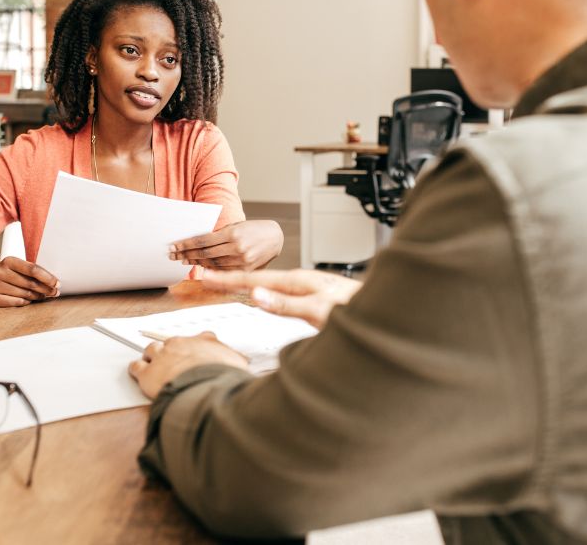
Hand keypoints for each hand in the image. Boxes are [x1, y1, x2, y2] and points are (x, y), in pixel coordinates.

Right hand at [0, 257, 59, 306]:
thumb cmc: (10, 272)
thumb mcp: (19, 266)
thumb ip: (34, 271)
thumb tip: (54, 283)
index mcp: (8, 261)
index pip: (33, 269)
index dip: (48, 278)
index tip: (58, 283)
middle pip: (30, 283)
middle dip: (46, 289)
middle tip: (55, 292)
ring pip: (25, 294)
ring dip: (38, 296)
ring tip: (43, 295)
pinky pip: (17, 302)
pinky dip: (27, 302)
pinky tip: (31, 300)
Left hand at [128, 332, 249, 397]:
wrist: (204, 387)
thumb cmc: (222, 377)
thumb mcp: (238, 366)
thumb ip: (238, 363)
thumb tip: (245, 366)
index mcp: (205, 341)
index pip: (201, 338)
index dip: (198, 347)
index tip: (197, 352)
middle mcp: (181, 343)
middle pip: (172, 342)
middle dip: (172, 350)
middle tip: (173, 360)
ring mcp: (163, 356)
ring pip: (151, 349)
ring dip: (152, 356)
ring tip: (153, 363)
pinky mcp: (148, 372)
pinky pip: (137, 366)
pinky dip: (137, 369)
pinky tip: (138, 372)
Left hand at [169, 220, 283, 270]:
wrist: (275, 238)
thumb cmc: (254, 229)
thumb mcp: (236, 226)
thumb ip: (219, 235)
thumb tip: (197, 243)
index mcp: (233, 233)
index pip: (203, 240)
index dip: (186, 244)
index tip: (174, 246)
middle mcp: (237, 247)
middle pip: (205, 253)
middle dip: (187, 254)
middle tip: (173, 255)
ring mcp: (242, 260)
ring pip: (213, 264)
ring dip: (197, 262)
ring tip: (184, 260)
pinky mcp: (246, 270)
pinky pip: (224, 271)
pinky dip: (211, 270)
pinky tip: (202, 267)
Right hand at [202, 269, 361, 328]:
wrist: (381, 309)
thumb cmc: (353, 311)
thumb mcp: (316, 311)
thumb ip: (285, 305)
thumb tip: (256, 294)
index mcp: (296, 282)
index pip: (253, 280)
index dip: (227, 280)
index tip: (204, 276)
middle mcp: (300, 281)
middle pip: (256, 278)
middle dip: (229, 278)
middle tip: (205, 277)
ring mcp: (306, 287)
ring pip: (267, 283)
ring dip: (244, 283)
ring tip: (224, 283)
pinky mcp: (312, 296)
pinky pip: (278, 290)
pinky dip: (262, 290)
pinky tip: (262, 294)